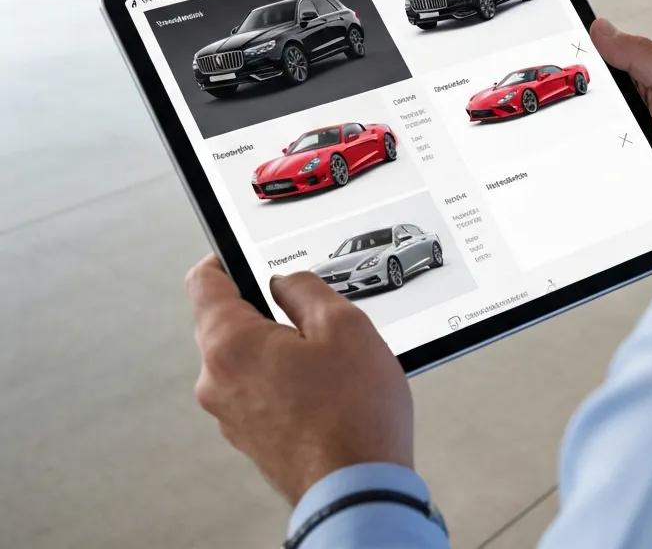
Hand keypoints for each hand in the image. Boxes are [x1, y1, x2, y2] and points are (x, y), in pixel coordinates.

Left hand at [185, 255, 412, 504]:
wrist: (356, 491)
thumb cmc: (353, 414)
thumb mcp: (344, 325)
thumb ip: (306, 289)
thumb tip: (286, 281)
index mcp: (230, 344)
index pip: (204, 281)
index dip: (225, 257)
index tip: (243, 251)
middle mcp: (218, 380)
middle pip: (227, 319)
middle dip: (265, 306)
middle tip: (312, 309)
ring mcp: (230, 413)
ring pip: (246, 355)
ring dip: (278, 344)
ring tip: (328, 354)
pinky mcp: (250, 436)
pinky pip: (258, 387)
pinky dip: (283, 376)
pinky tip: (325, 385)